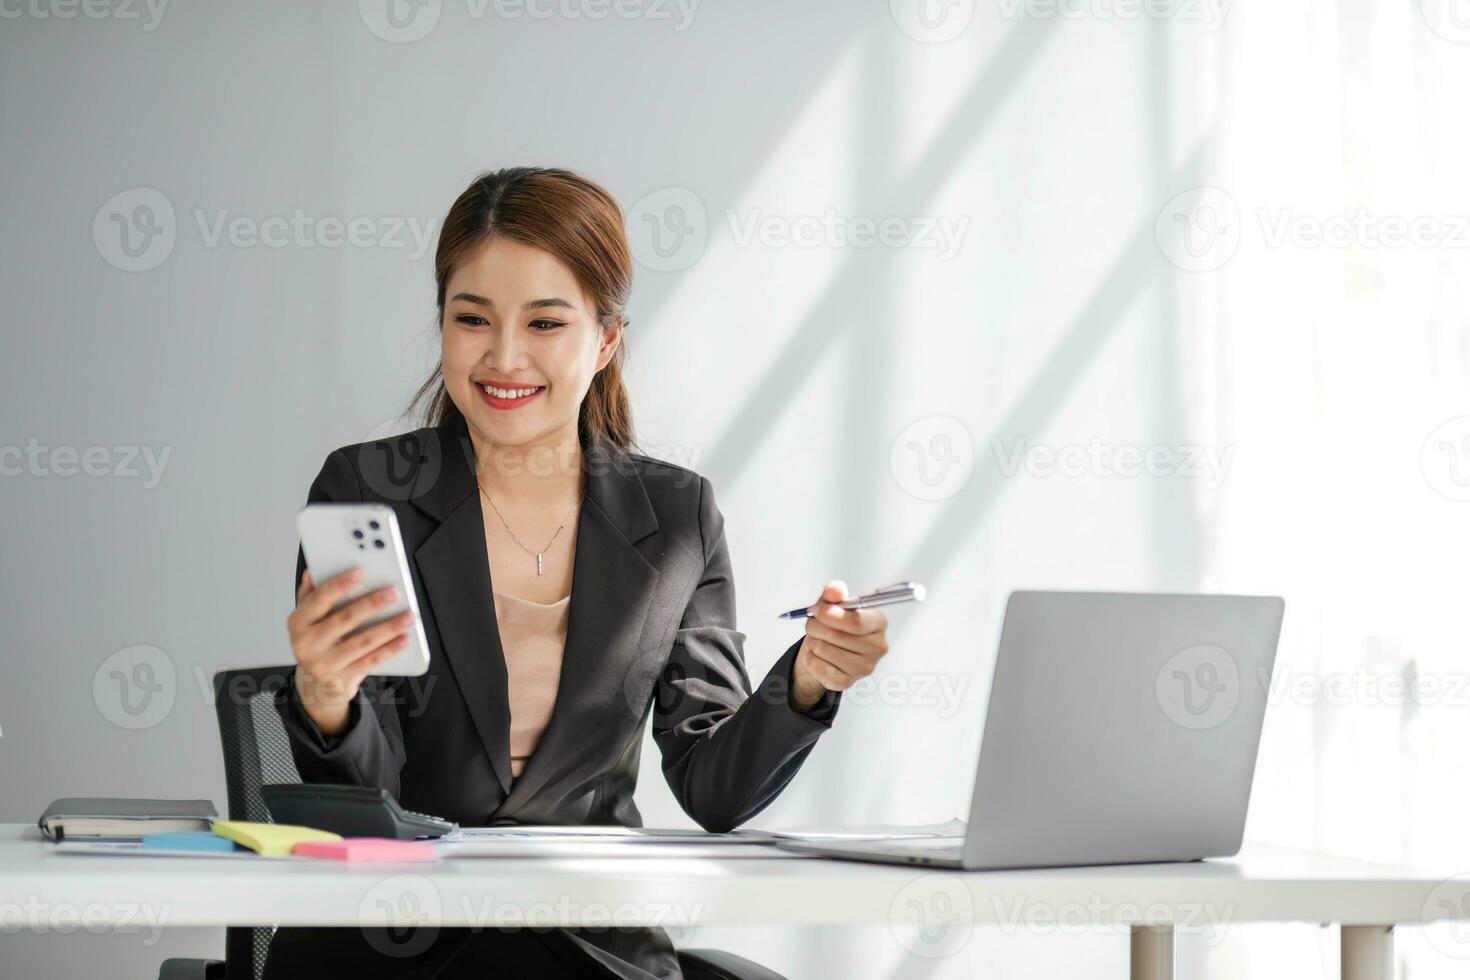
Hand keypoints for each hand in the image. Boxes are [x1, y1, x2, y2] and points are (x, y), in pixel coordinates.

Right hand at [286, 568, 413, 736]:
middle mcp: (307, 643)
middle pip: (344, 619)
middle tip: (394, 593)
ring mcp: (324, 663)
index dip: (339, 585)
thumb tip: (312, 571)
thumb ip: (311, 594)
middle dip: (372, 604)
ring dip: (388, 627)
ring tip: (408, 615)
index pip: (318, 600)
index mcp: (298, 623)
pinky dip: (389, 649)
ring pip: (361, 642)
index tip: (360, 572)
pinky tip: (404, 638)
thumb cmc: (316, 643)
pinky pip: (369, 661)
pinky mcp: (341, 678)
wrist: (315, 686)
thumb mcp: (308, 619)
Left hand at [790, 580, 889, 711]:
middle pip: (837, 636)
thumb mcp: (834, 604)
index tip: (817, 610)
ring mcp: (865, 667)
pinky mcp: (848, 682)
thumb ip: (834, 593)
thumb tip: (834, 590)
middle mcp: (877, 647)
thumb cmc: (836, 624)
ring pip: (824, 650)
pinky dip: (810, 658)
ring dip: (813, 641)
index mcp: (878, 623)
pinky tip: (816, 654)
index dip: (831, 615)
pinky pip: (818, 667)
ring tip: (817, 638)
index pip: (856, 621)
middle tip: (811, 623)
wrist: (829, 649)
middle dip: (816, 626)